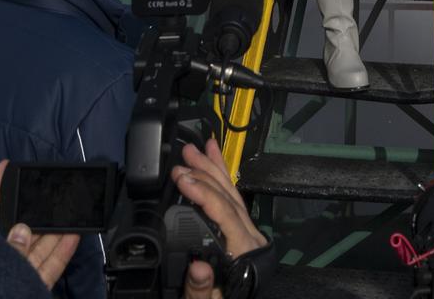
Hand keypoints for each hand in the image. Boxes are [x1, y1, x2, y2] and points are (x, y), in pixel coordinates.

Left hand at [0, 161, 80, 290]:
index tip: (6, 167)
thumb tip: (22, 231)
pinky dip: (60, 254)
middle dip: (37, 211)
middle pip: (19, 229)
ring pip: (36, 248)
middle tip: (55, 193)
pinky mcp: (26, 287)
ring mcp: (11, 275)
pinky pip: (47, 269)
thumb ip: (6, 252)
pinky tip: (72, 236)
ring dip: (54, 231)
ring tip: (71, 213)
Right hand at [171, 141, 267, 296]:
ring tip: (197, 149)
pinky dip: (224, 179)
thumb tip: (197, 267)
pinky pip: (234, 199)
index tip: (183, 178)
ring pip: (232, 193)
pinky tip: (214, 162)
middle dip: (205, 173)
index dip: (204, 194)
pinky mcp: (241, 231)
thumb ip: (202, 290)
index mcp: (245, 254)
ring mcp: (248, 232)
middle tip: (183, 157)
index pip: (225, 215)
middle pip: (228, 197)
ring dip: (213, 169)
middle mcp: (250, 238)